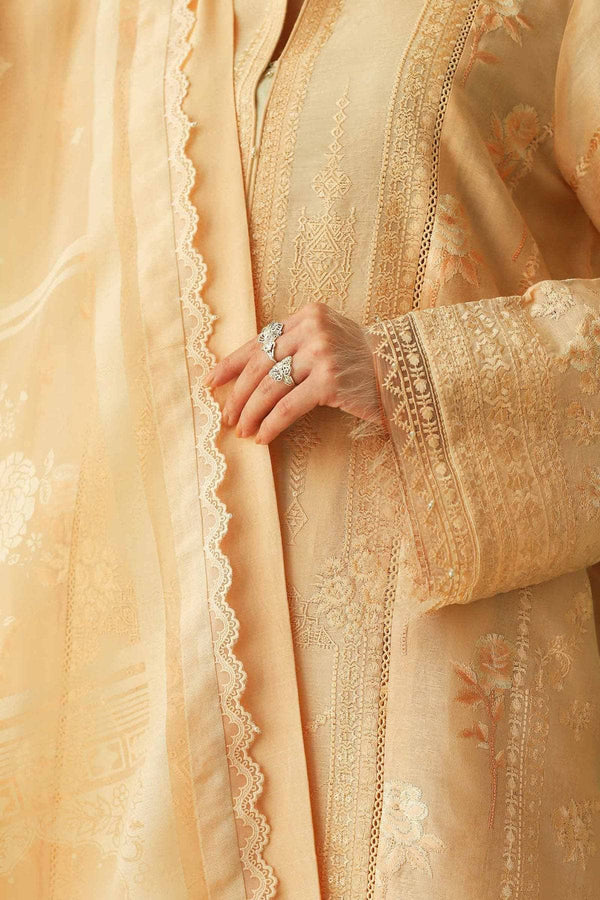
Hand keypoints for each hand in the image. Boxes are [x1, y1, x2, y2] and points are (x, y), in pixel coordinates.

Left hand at [202, 302, 384, 443]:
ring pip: (269, 387)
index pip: (259, 340)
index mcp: (307, 315)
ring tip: (241, 430)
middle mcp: (312, 330)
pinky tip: (262, 437)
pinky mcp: (330, 381)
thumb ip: (296, 345)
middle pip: (260, 365)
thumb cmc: (364, 361)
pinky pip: (288, 407)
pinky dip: (271, 424)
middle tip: (226, 416)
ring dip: (250, 413)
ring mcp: (321, 354)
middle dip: (237, 394)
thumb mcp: (328, 340)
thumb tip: (251, 373)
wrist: (406, 371)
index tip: (211, 381)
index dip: (231, 363)